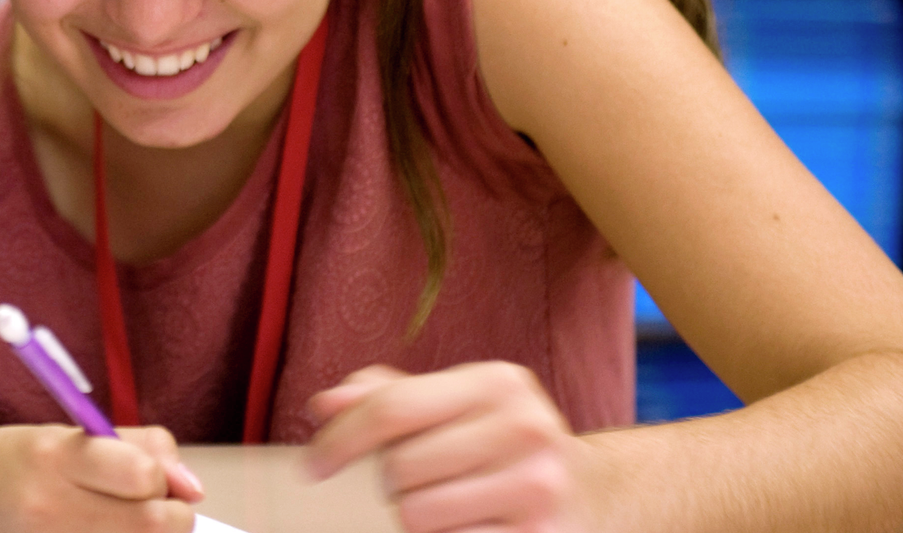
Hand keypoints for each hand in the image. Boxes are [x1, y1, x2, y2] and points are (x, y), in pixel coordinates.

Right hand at [0, 424, 199, 532]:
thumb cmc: (13, 464)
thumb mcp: (65, 435)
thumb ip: (137, 447)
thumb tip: (193, 488)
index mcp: (51, 458)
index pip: (143, 474)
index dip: (163, 476)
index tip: (152, 475)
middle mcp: (48, 508)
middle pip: (156, 524)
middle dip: (169, 513)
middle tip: (147, 504)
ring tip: (119, 522)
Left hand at [306, 363, 589, 532]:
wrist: (590, 492)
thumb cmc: (496, 443)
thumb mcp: (451, 404)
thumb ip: (385, 397)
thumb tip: (325, 405)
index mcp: (497, 383)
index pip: (392, 408)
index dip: (340, 440)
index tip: (312, 467)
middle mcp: (525, 427)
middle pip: (399, 468)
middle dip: (395, 481)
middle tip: (428, 479)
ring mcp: (538, 487)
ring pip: (416, 515)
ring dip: (416, 517)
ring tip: (450, 504)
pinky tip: (472, 526)